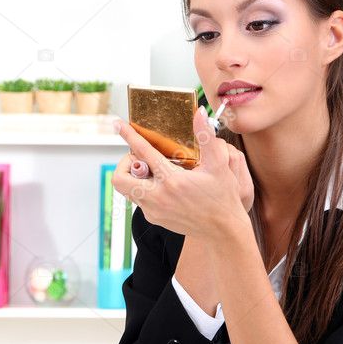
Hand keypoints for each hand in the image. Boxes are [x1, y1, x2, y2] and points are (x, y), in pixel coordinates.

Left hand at [112, 107, 249, 240]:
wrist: (224, 231)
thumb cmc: (223, 197)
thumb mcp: (219, 164)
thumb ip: (206, 136)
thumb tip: (198, 112)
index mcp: (172, 181)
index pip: (142, 152)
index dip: (128, 135)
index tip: (118, 124)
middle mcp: (158, 198)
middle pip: (120, 178)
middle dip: (125, 163)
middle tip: (142, 157)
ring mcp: (154, 211)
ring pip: (127, 190)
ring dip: (134, 176)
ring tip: (154, 170)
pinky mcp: (155, 219)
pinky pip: (139, 200)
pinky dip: (144, 189)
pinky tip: (162, 184)